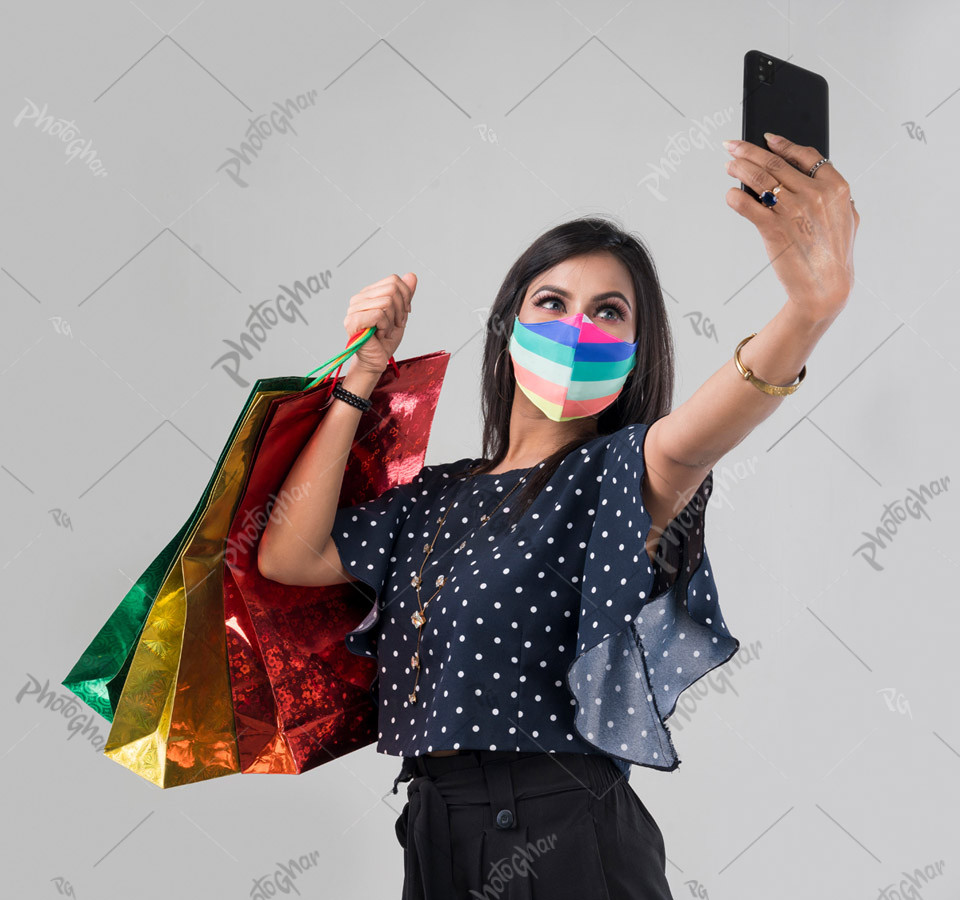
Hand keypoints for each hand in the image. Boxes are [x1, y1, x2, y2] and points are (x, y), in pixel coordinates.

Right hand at [344, 273, 416, 373]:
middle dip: (400, 310)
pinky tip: (379, 335)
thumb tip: (411, 275)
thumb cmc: (385, 340)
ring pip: (387, 301)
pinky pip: (379, 314)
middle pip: (392, 288)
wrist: (376, 361)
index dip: (405, 298)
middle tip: (394, 325)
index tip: (402, 315)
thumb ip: (405, 295)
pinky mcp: (353, 321)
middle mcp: (359, 298)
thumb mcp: (401, 314)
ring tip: (384, 331)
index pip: (394, 280)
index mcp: (368, 294)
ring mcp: (353, 309)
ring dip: (392, 321)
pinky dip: (385, 327)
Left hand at [724, 134, 858, 321]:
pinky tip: (731, 194)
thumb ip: (836, 197)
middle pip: (775, 163)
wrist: (824, 288)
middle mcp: (814, 194)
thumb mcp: (847, 219)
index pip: (806, 155)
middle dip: (749, 151)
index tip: (767, 139)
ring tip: (728, 165)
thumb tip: (817, 181)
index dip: (784, 145)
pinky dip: (735, 196)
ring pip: (758, 178)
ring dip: (738, 168)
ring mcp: (792, 210)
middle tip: (732, 146)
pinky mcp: (773, 228)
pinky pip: (746, 205)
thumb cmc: (834, 256)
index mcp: (836, 188)